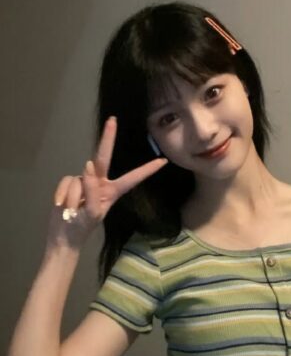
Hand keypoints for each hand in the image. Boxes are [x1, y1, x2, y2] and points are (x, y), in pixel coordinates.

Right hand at [47, 116, 167, 249]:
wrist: (63, 236)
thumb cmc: (82, 228)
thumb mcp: (93, 213)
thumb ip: (93, 190)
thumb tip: (88, 165)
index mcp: (113, 191)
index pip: (133, 178)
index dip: (147, 170)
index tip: (163, 161)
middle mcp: (100, 182)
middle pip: (104, 157)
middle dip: (107, 138)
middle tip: (113, 120)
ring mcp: (84, 181)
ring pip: (79, 179)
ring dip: (74, 198)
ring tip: (73, 212)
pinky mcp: (70, 182)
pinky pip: (66, 182)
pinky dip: (62, 195)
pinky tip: (62, 206)